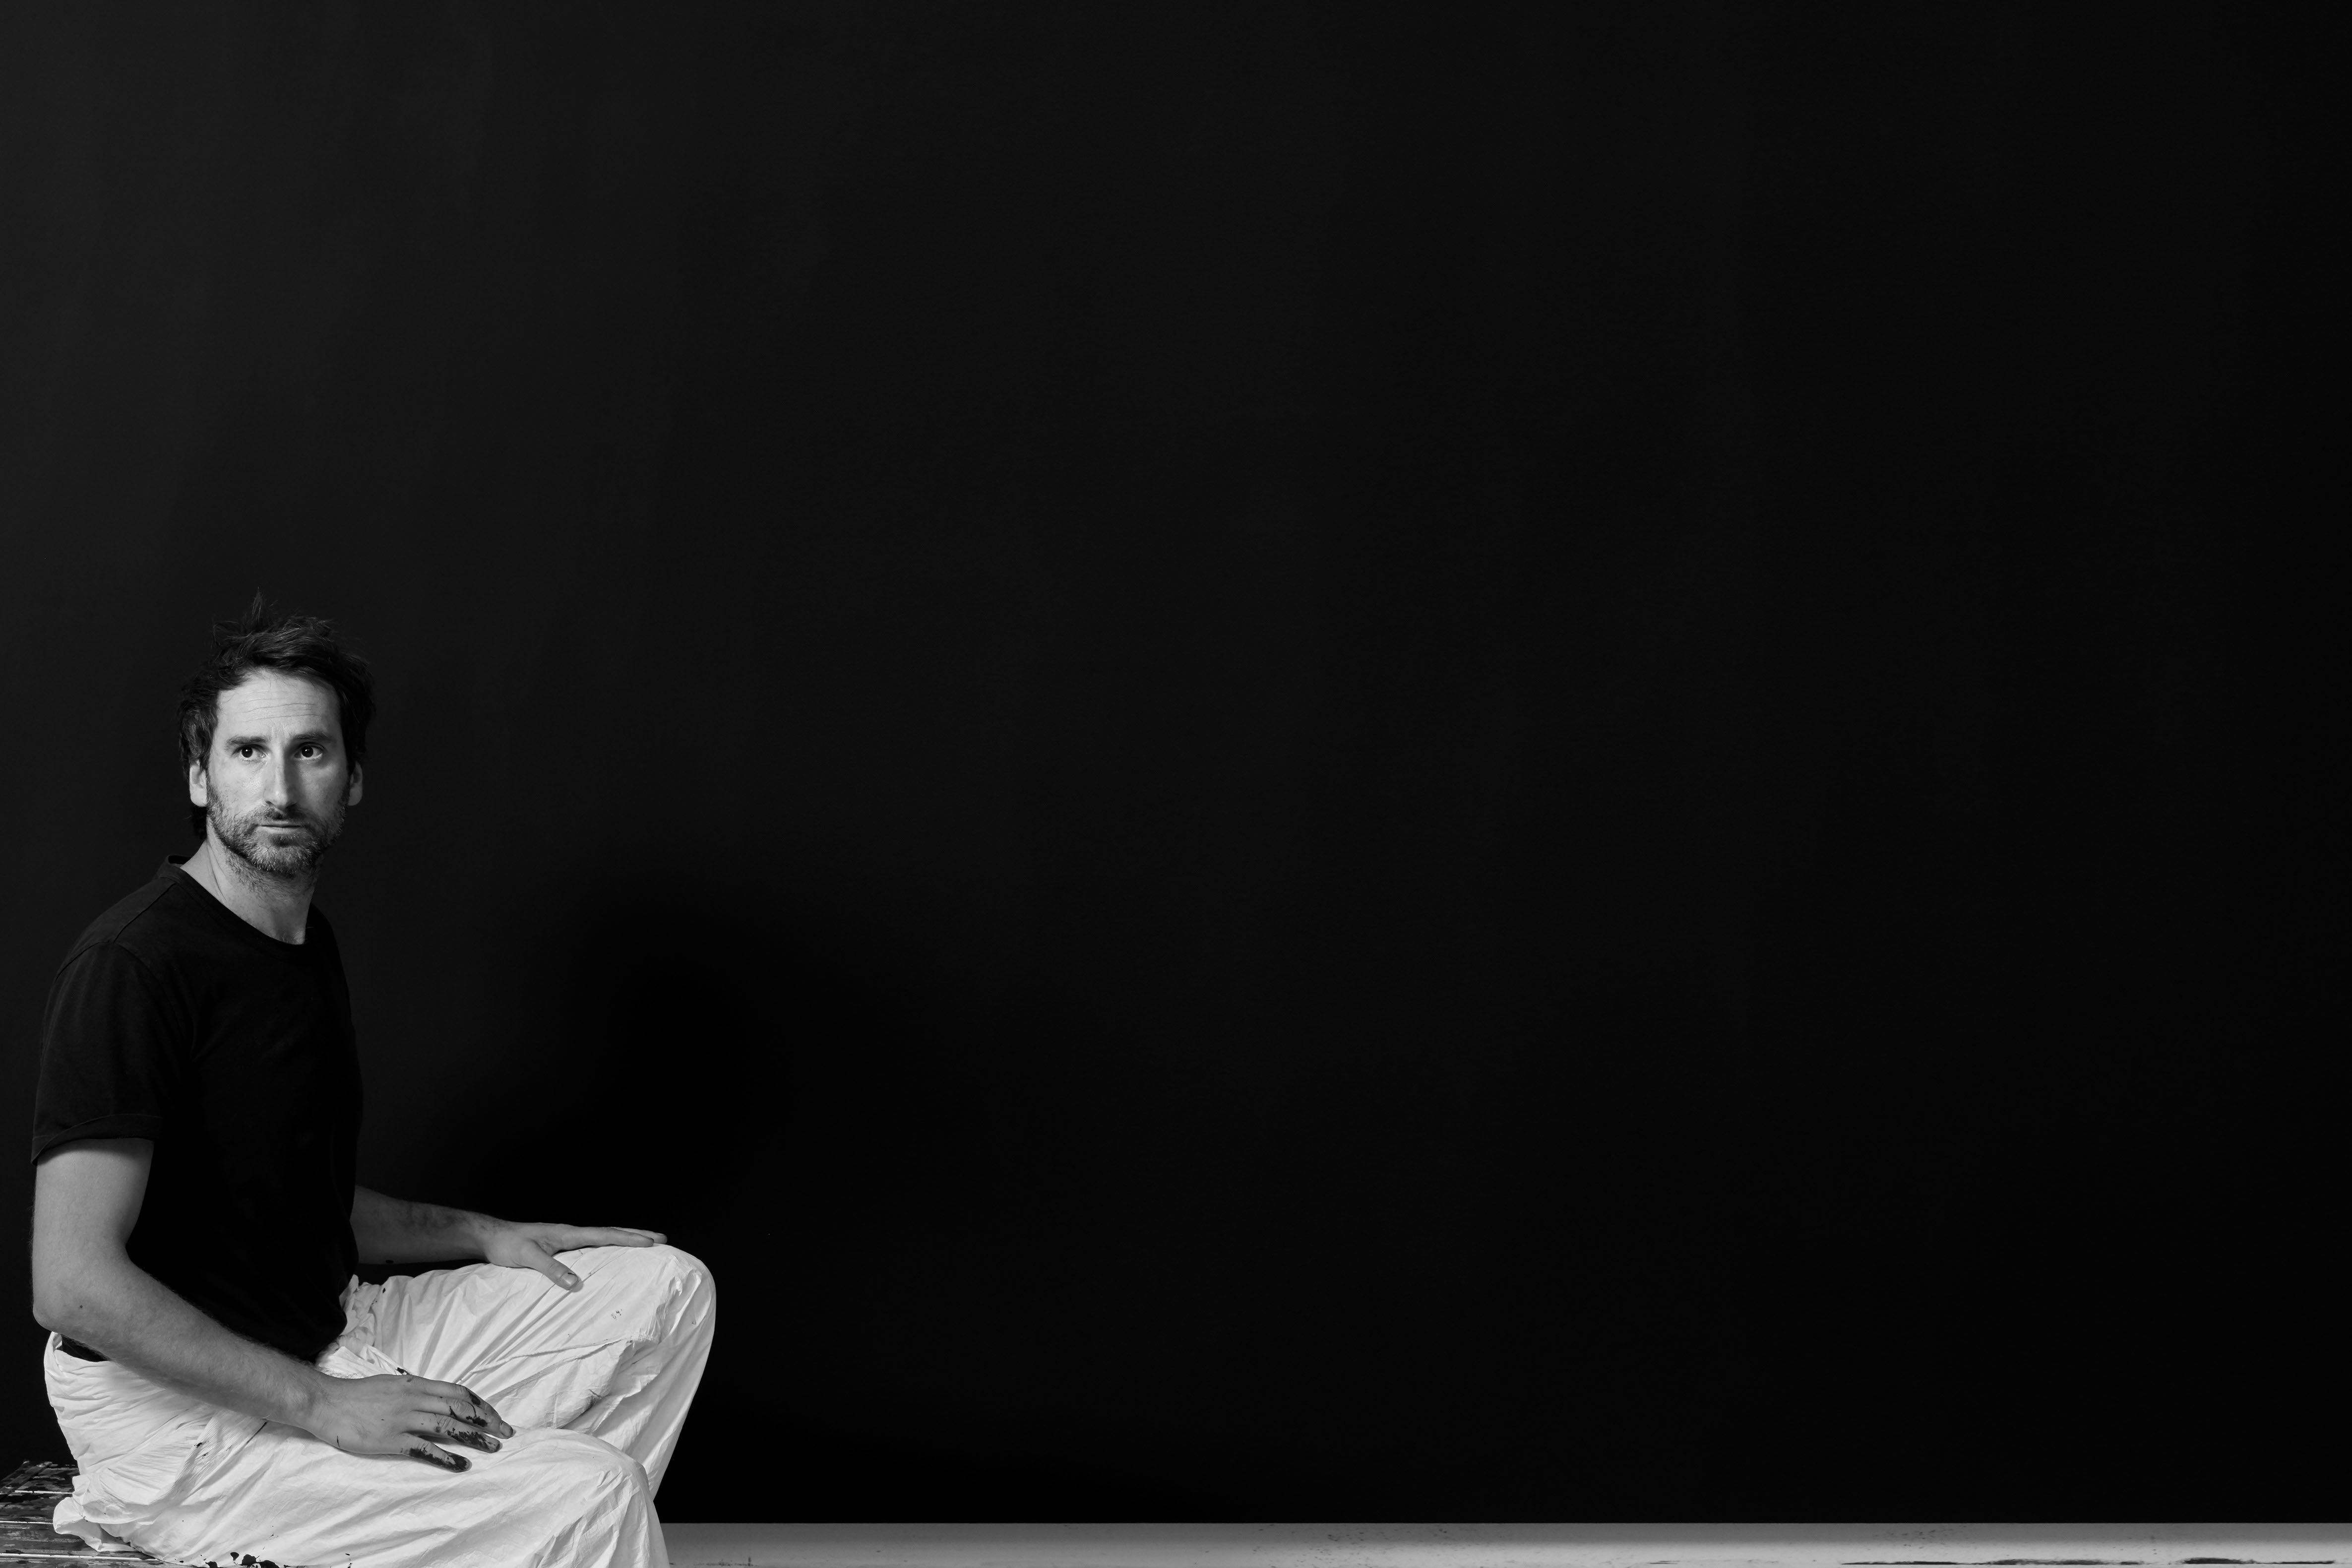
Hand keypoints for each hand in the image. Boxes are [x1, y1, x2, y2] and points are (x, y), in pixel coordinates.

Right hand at [305, 1371, 513, 1471]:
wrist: (327, 1403)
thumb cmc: (357, 1394)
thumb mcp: (392, 1384)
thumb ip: (415, 1390)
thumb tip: (435, 1397)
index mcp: (416, 1384)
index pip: (457, 1392)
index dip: (480, 1404)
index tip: (494, 1414)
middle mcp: (415, 1399)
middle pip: (460, 1409)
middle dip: (487, 1420)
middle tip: (506, 1432)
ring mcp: (404, 1419)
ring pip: (448, 1427)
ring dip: (475, 1438)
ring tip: (493, 1447)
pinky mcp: (391, 1440)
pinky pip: (425, 1449)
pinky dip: (447, 1458)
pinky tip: (462, 1465)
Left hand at [480, 1221, 666, 1290]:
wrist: (492, 1237)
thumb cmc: (509, 1245)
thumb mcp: (528, 1257)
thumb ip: (552, 1269)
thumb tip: (577, 1284)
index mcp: (568, 1233)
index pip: (604, 1236)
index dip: (628, 1239)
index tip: (651, 1242)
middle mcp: (571, 1233)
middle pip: (611, 1232)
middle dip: (637, 1234)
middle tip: (662, 1237)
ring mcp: (568, 1237)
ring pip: (604, 1236)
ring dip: (626, 1237)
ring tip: (646, 1241)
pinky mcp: (562, 1244)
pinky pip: (593, 1243)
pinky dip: (610, 1244)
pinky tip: (614, 1250)